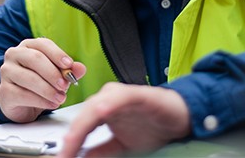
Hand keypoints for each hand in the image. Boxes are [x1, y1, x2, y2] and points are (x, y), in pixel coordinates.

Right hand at [0, 37, 85, 122]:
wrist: (21, 104)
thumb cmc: (39, 84)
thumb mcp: (56, 75)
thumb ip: (68, 71)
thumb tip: (80, 68)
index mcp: (28, 46)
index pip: (43, 44)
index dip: (57, 54)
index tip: (69, 64)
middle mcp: (14, 55)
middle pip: (35, 59)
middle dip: (53, 73)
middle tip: (65, 85)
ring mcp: (7, 72)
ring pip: (29, 78)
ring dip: (48, 89)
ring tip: (61, 98)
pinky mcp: (4, 91)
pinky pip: (23, 95)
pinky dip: (41, 100)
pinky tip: (51, 104)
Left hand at [58, 82, 190, 156]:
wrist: (181, 117)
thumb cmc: (153, 126)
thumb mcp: (123, 146)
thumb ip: (101, 151)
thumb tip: (80, 157)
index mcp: (102, 110)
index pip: (80, 125)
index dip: (70, 142)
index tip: (63, 157)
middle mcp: (108, 99)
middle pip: (83, 115)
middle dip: (72, 136)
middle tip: (65, 154)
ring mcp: (121, 95)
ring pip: (95, 106)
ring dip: (83, 124)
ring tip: (72, 140)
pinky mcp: (136, 94)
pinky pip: (119, 98)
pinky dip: (108, 105)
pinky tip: (100, 113)